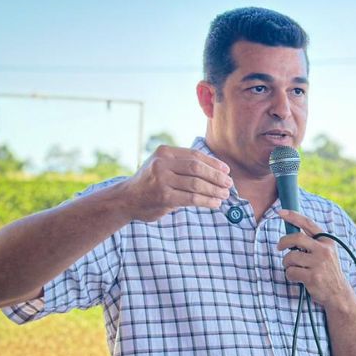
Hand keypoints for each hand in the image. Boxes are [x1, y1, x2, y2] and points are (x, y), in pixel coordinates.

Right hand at [118, 145, 232, 221]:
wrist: (127, 199)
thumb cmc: (151, 182)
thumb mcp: (164, 166)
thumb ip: (184, 165)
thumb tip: (218, 172)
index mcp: (164, 152)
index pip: (195, 155)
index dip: (213, 163)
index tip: (226, 171)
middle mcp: (162, 164)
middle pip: (197, 168)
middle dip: (216, 176)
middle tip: (229, 184)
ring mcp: (162, 180)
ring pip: (196, 184)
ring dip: (214, 190)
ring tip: (224, 194)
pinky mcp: (164, 197)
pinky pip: (192, 198)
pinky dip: (207, 201)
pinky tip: (215, 203)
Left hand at [276, 210, 351, 310]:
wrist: (338, 294)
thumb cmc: (328, 272)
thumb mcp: (326, 253)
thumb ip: (313, 243)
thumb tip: (292, 234)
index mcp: (327, 241)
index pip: (308, 223)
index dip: (293, 216)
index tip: (280, 212)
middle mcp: (324, 250)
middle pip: (296, 238)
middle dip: (283, 242)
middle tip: (279, 247)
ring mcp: (319, 264)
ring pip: (290, 257)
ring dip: (287, 264)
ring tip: (294, 268)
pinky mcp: (313, 277)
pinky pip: (291, 272)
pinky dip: (290, 275)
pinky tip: (298, 279)